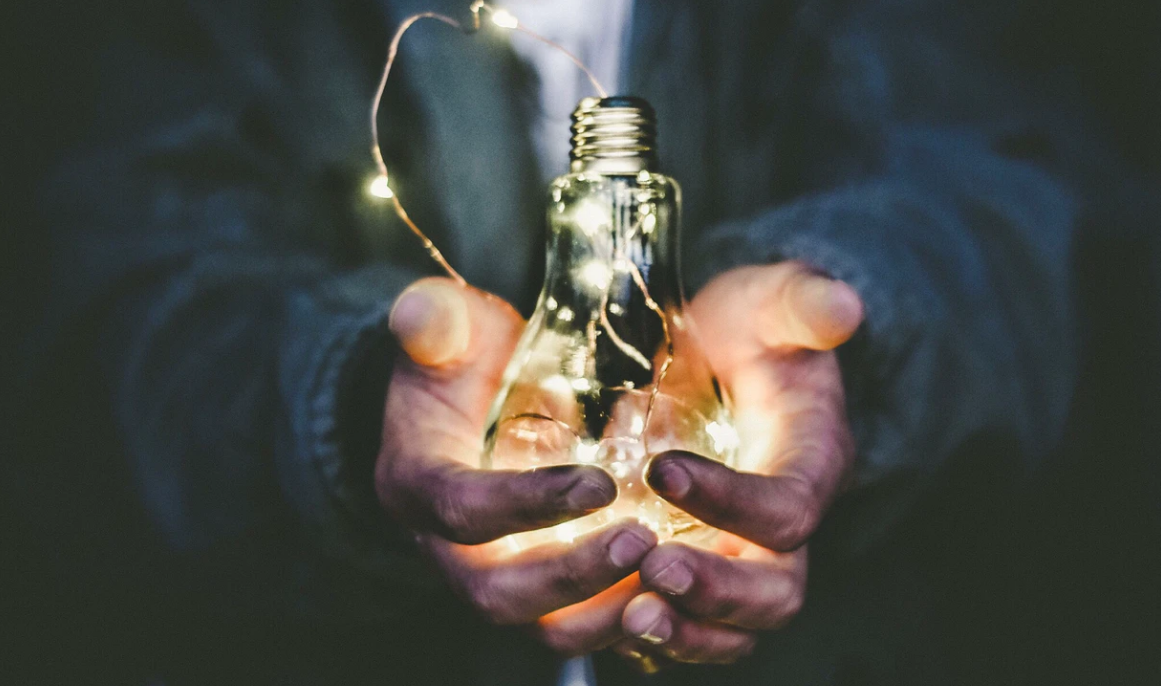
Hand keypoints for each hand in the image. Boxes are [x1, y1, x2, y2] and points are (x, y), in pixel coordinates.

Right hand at [376, 277, 657, 646]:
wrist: (469, 400)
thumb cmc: (462, 360)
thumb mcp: (448, 329)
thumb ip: (436, 321)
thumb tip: (418, 313)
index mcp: (417, 484)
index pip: (462, 510)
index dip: (526, 504)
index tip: (599, 484)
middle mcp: (447, 548)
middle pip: (498, 593)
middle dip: (571, 577)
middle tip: (642, 542)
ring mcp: (495, 574)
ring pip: (542, 627)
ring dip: (605, 612)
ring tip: (670, 576)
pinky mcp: (538, 588)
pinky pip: (578, 624)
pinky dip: (626, 619)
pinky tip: (678, 593)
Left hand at [617, 262, 863, 665]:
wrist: (721, 355)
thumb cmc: (749, 329)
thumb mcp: (771, 302)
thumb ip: (802, 303)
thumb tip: (842, 306)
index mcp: (810, 464)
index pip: (787, 508)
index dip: (733, 501)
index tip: (662, 470)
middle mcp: (783, 526)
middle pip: (775, 591)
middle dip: (717, 591)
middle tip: (653, 570)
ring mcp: (743, 555)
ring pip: (735, 627)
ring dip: (686, 632)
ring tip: (630, 617)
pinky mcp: (702, 567)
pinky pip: (690, 626)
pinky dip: (656, 637)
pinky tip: (605, 620)